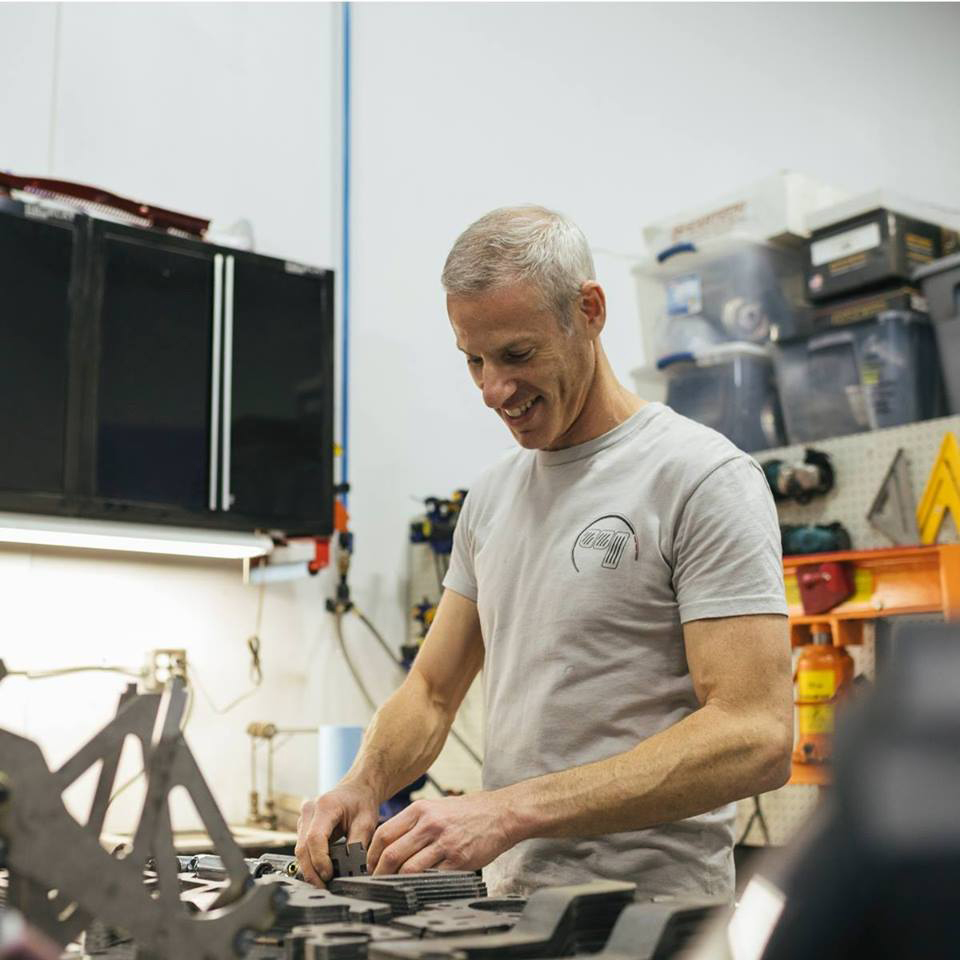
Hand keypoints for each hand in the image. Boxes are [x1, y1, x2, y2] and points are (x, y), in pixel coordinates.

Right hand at [295, 779, 379, 886]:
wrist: (357, 790)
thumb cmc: (362, 802)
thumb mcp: (366, 822)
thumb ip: (357, 845)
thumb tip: (350, 870)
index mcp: (325, 806)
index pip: (315, 838)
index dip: (320, 860)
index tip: (330, 875)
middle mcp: (309, 810)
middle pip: (303, 847)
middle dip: (312, 871)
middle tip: (324, 887)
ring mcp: (303, 818)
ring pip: (299, 850)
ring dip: (310, 869)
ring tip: (324, 884)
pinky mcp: (303, 826)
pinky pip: (302, 848)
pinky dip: (310, 862)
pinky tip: (321, 873)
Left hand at [367, 791, 515, 874]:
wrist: (500, 813)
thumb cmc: (468, 811)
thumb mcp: (436, 806)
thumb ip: (413, 823)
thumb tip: (388, 844)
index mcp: (420, 809)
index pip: (384, 834)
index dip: (371, 855)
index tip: (369, 865)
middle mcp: (429, 824)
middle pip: (391, 854)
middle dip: (379, 873)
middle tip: (376, 882)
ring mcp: (444, 843)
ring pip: (408, 869)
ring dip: (396, 882)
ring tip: (394, 888)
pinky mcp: (457, 860)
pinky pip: (431, 877)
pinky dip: (421, 884)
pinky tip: (418, 886)